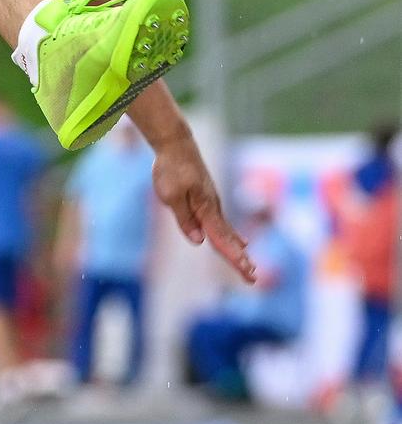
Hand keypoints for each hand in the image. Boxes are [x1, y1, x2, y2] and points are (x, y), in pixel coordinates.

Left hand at [152, 132, 254, 281]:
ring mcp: (213, 204)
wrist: (177, 145)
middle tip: (252, 278)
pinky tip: (241, 242)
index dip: (233, 257)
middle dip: (240, 260)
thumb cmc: (171, 169)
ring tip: (248, 266)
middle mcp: (214, 208)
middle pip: (229, 239)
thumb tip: (199, 241)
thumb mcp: (171, 196)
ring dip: (237, 251)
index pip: (221, 239)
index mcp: (205, 209)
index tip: (247, 271)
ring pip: (227, 232)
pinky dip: (232, 236)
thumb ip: (185, 219)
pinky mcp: (208, 200)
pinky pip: (223, 224)